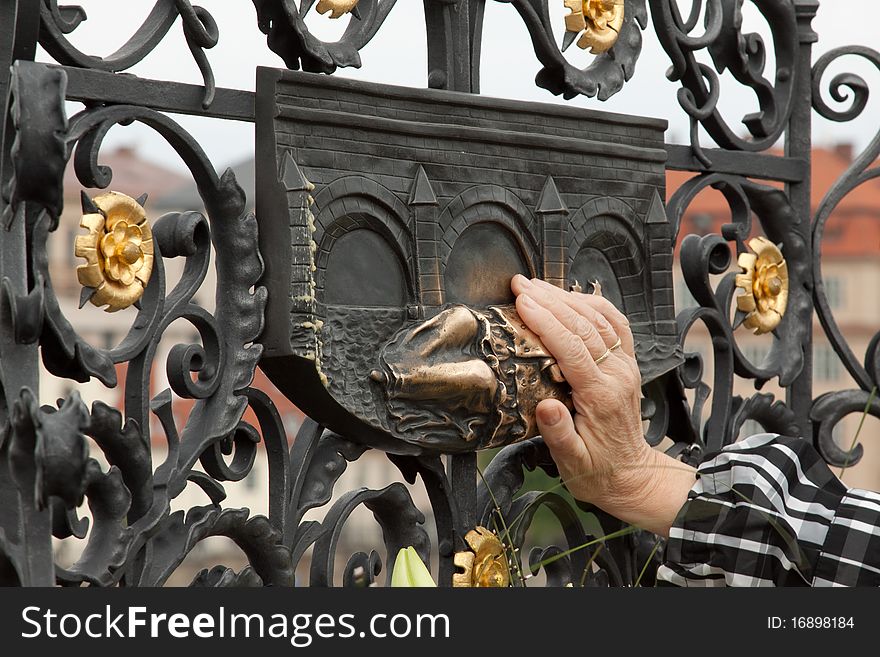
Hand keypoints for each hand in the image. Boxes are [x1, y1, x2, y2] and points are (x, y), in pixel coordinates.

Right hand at [511, 275, 695, 536]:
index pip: (572, 347)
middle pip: (583, 325)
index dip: (546, 320)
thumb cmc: (598, 471)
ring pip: (598, 318)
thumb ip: (559, 435)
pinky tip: (571, 296)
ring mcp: (625, 365)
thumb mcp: (572, 463)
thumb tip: (545, 408)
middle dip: (549, 300)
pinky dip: (592, 304)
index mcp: (601, 396)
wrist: (632, 476)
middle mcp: (617, 374)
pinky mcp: (626, 362)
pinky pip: (614, 323)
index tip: (522, 302)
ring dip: (566, 297)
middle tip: (520, 286)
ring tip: (536, 286)